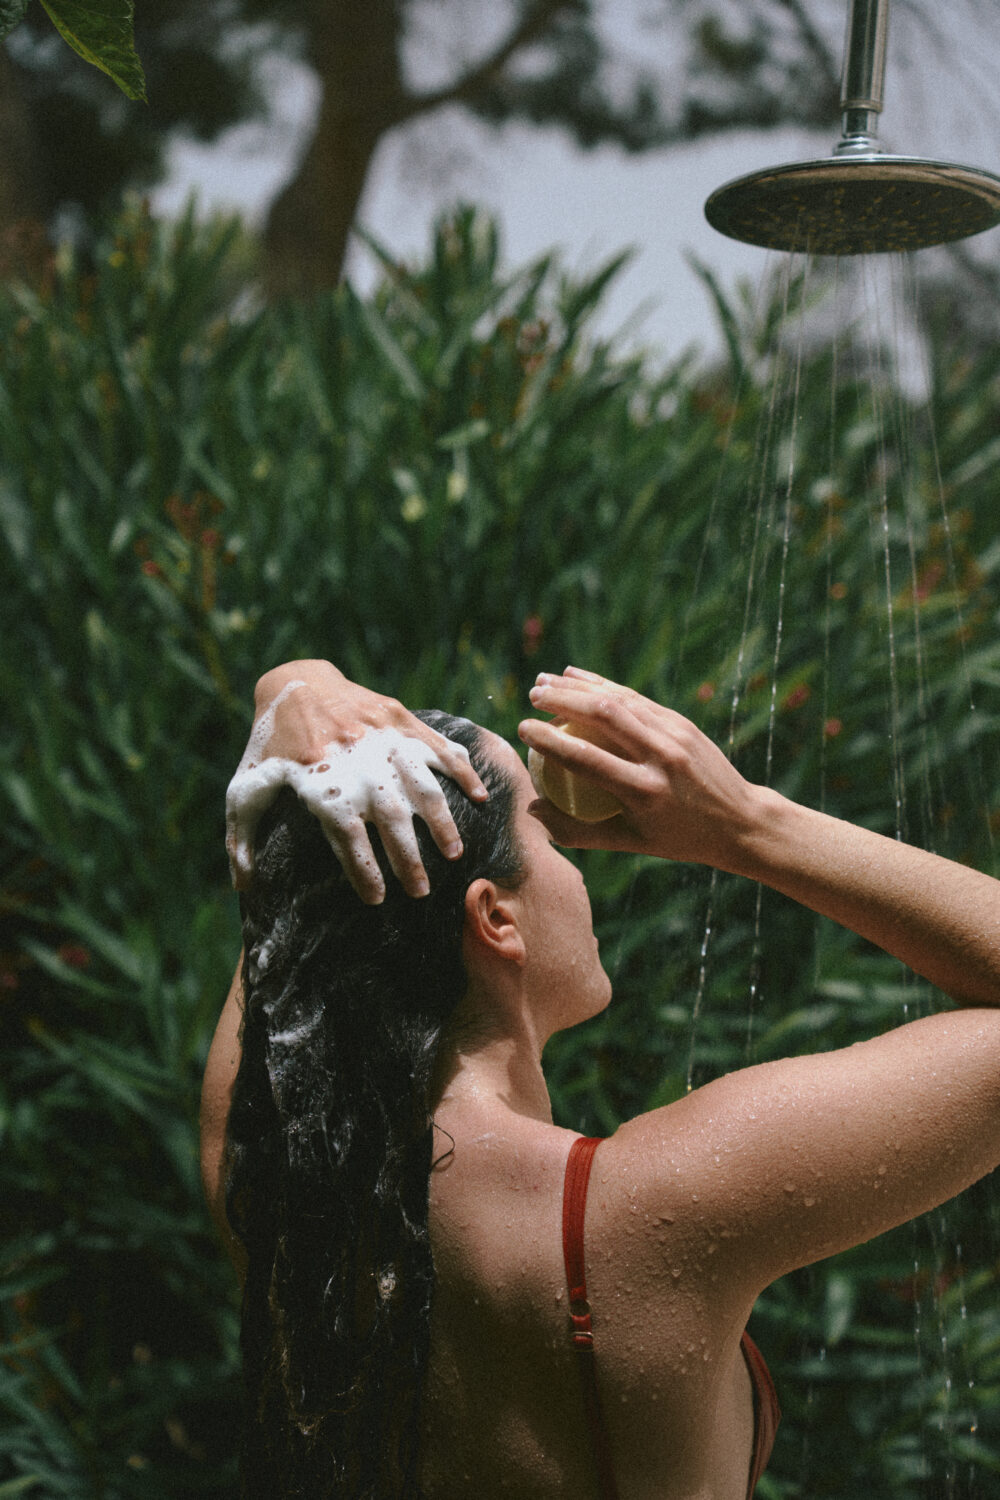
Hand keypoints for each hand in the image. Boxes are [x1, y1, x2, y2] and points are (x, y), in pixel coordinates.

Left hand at [226, 661, 487, 902]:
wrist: (295, 683)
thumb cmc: (270, 746)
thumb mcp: (245, 789)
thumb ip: (241, 839)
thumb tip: (243, 888)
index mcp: (318, 780)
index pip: (346, 835)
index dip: (363, 870)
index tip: (376, 899)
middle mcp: (354, 760)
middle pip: (390, 817)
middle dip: (408, 858)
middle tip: (419, 891)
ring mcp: (382, 737)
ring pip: (422, 784)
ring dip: (441, 822)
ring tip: (453, 853)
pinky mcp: (400, 719)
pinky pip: (440, 747)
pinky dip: (463, 771)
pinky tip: (481, 796)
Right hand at [517, 667, 761, 870]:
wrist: (739, 820)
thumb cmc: (677, 838)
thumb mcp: (630, 843)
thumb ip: (578, 831)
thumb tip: (532, 811)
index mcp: (644, 792)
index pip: (586, 759)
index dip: (549, 741)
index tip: (523, 730)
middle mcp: (660, 757)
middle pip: (603, 716)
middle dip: (562, 700)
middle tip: (531, 696)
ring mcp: (675, 735)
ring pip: (620, 700)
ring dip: (580, 686)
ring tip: (546, 680)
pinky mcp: (683, 722)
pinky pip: (637, 699)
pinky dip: (606, 687)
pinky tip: (581, 679)